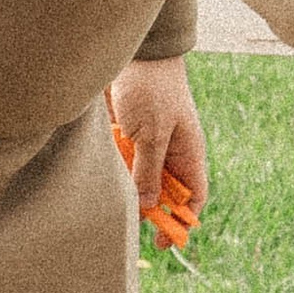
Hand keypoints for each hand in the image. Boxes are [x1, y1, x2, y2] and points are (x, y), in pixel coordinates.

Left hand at [107, 58, 209, 223]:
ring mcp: (146, 144)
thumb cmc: (152, 88)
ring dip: (126, 188)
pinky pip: (119, 163)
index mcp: (187, 153)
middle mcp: (169, 152)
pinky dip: (111, 169)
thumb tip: (147, 206)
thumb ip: (148, 170)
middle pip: (162, 193)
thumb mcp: (152, 133)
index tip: (162, 241)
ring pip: (138, 180)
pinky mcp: (124, 136)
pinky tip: (100, 170)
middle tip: (128, 224)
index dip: (181, 220)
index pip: (193, 196)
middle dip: (148, 210)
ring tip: (112, 192)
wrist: (132, 52)